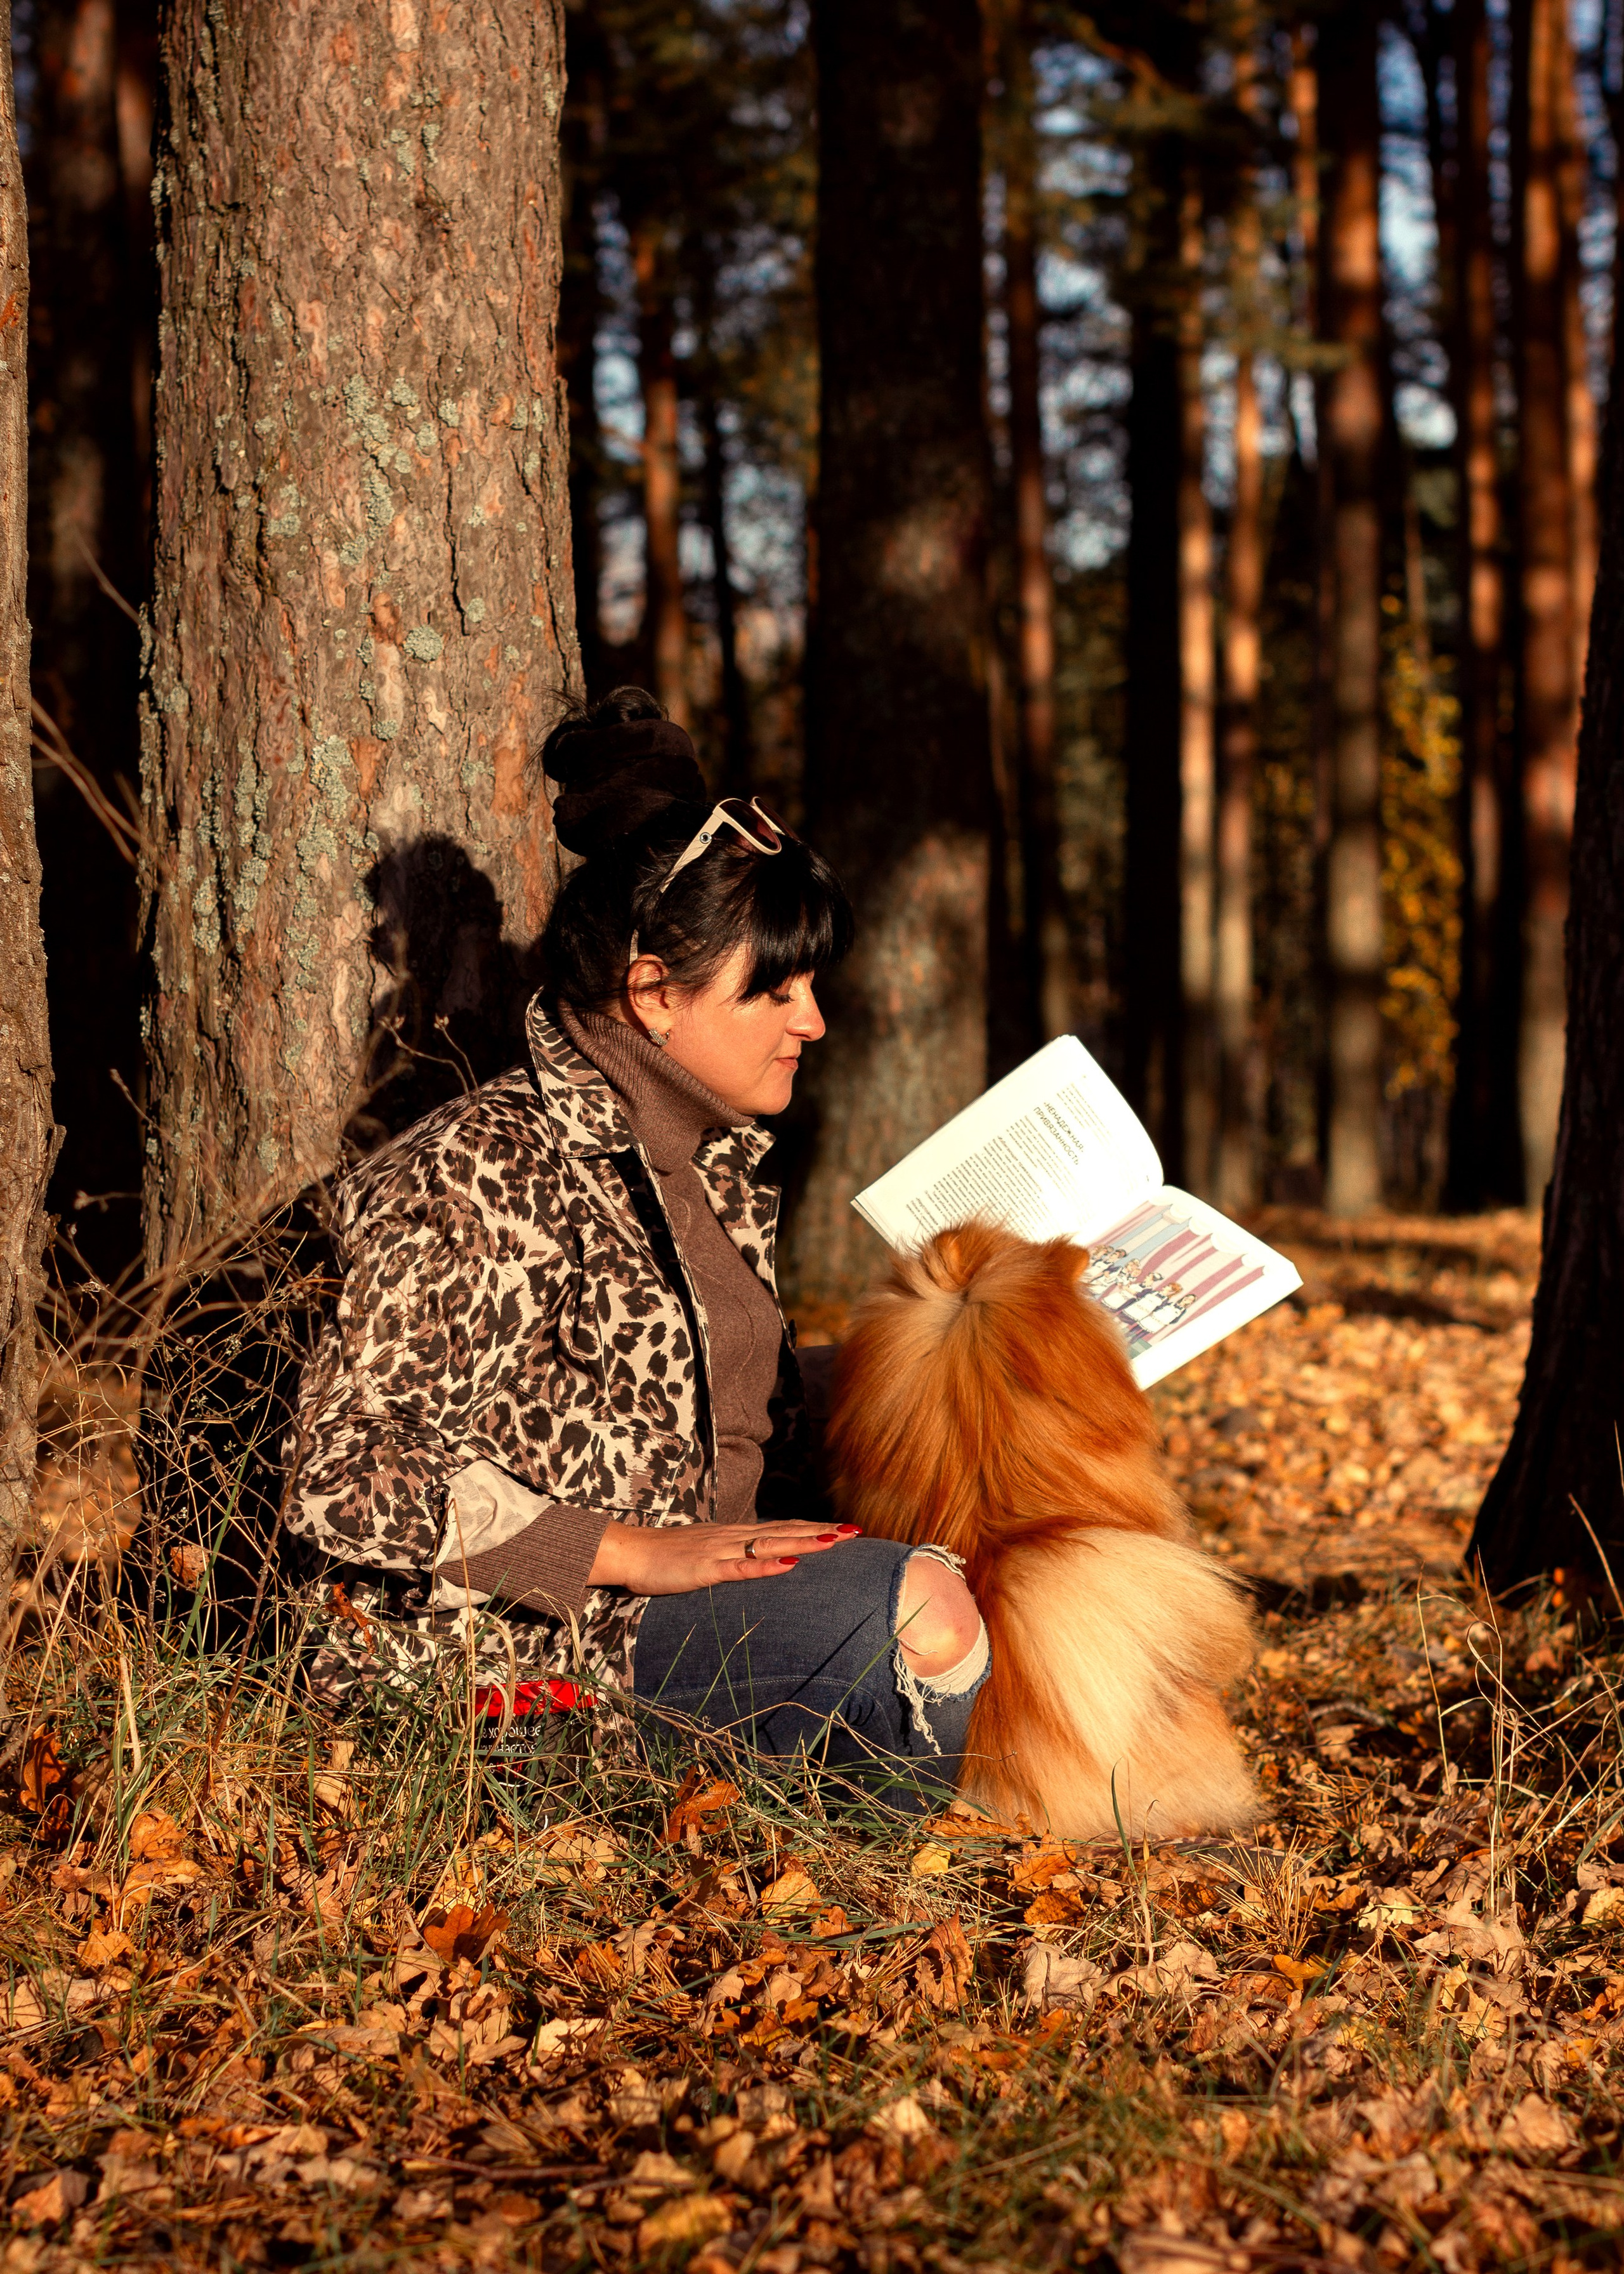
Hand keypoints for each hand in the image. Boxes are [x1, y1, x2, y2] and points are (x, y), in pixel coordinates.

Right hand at [589, 1519, 859, 1595]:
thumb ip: (734, 1555)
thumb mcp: (707, 1554)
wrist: (629, 1551)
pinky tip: (789, 1564)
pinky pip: (741, 1568)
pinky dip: (767, 1566)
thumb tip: (761, 1559)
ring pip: (770, 1545)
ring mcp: (720, 1550)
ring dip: (804, 1542)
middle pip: (785, 1531)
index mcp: (735, 1534)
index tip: (844, 1528)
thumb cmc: (665, 1556)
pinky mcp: (706, 1568)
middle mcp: (733, 1536)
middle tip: (855, 1531)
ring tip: (835, 1540)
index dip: (814, 1527)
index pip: (782, 1528)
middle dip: (822, 1532)